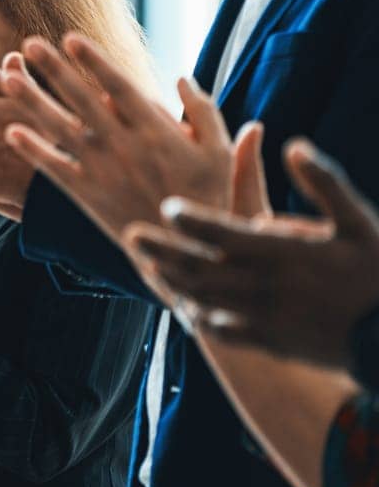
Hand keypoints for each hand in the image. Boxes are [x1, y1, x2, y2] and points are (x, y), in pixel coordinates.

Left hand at [0, 33, 232, 252]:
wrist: (185, 253)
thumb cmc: (208, 198)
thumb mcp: (219, 152)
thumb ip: (203, 112)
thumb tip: (182, 78)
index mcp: (155, 131)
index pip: (118, 86)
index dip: (94, 61)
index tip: (71, 37)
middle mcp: (123, 146)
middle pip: (81, 99)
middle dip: (54, 70)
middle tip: (30, 43)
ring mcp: (102, 171)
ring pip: (60, 128)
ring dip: (32, 101)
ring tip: (8, 76)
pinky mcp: (87, 195)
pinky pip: (54, 169)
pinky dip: (33, 150)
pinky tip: (11, 131)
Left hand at [128, 138, 378, 367]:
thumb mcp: (359, 221)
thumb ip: (324, 183)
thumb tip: (294, 145)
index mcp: (285, 253)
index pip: (226, 233)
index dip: (193, 220)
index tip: (166, 207)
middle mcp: (267, 286)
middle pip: (201, 268)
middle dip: (163, 251)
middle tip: (129, 236)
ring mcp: (266, 317)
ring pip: (206, 298)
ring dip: (173, 281)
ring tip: (148, 266)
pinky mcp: (271, 341)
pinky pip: (226, 332)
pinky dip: (201, 319)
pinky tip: (186, 310)